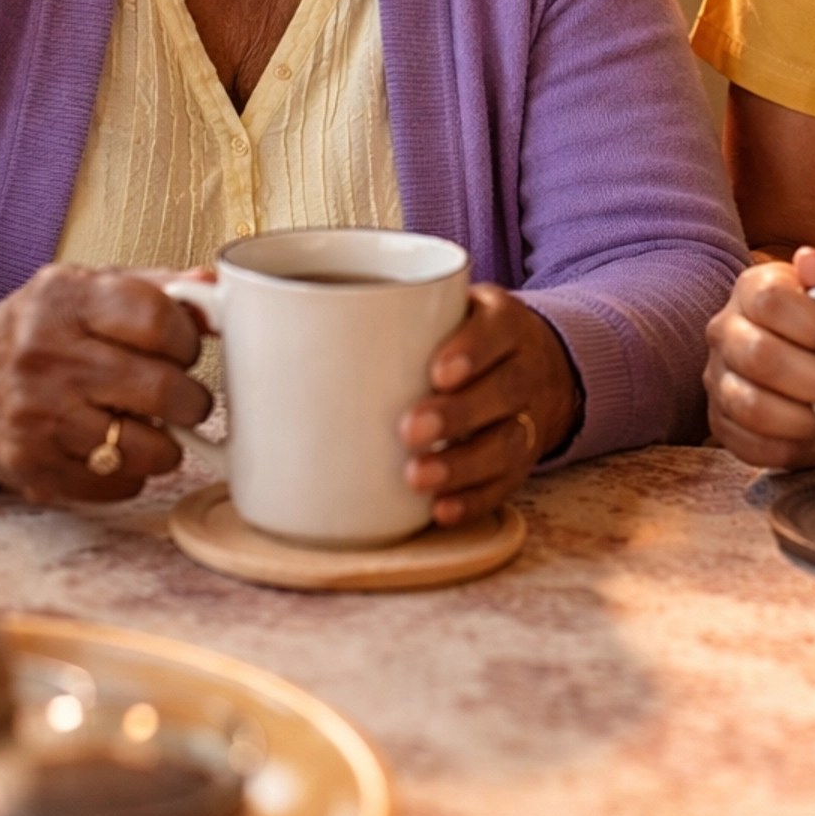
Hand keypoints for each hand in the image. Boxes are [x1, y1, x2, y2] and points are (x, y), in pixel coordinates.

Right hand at [0, 266, 210, 504]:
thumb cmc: (42, 331)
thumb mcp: (89, 289)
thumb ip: (157, 287)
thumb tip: (215, 290)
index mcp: (64, 299)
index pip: (158, 320)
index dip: (188, 340)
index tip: (185, 350)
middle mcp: (45, 356)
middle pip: (160, 389)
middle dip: (190, 400)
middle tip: (187, 399)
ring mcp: (35, 417)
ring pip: (143, 448)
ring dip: (166, 444)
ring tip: (158, 428)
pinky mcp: (33, 467)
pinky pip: (115, 484)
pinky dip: (131, 474)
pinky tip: (119, 451)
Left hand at [399, 284, 578, 527]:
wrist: (532, 364)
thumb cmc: (461, 333)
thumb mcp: (446, 305)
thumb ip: (391, 310)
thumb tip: (282, 330)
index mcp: (503, 323)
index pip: (497, 331)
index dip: (472, 350)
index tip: (436, 371)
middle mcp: (524, 369)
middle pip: (505, 390)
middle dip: (459, 413)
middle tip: (409, 430)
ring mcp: (528, 418)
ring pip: (509, 442)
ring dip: (463, 465)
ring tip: (417, 478)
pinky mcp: (521, 461)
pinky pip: (506, 484)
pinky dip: (474, 500)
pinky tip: (439, 510)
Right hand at [704, 244, 814, 469]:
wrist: (804, 357)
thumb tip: (813, 260)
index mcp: (751, 289)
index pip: (769, 300)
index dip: (812, 324)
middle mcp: (725, 331)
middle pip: (760, 357)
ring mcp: (718, 379)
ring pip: (751, 406)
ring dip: (802, 418)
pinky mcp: (722, 422)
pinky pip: (749, 444)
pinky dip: (789, 447)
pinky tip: (812, 435)